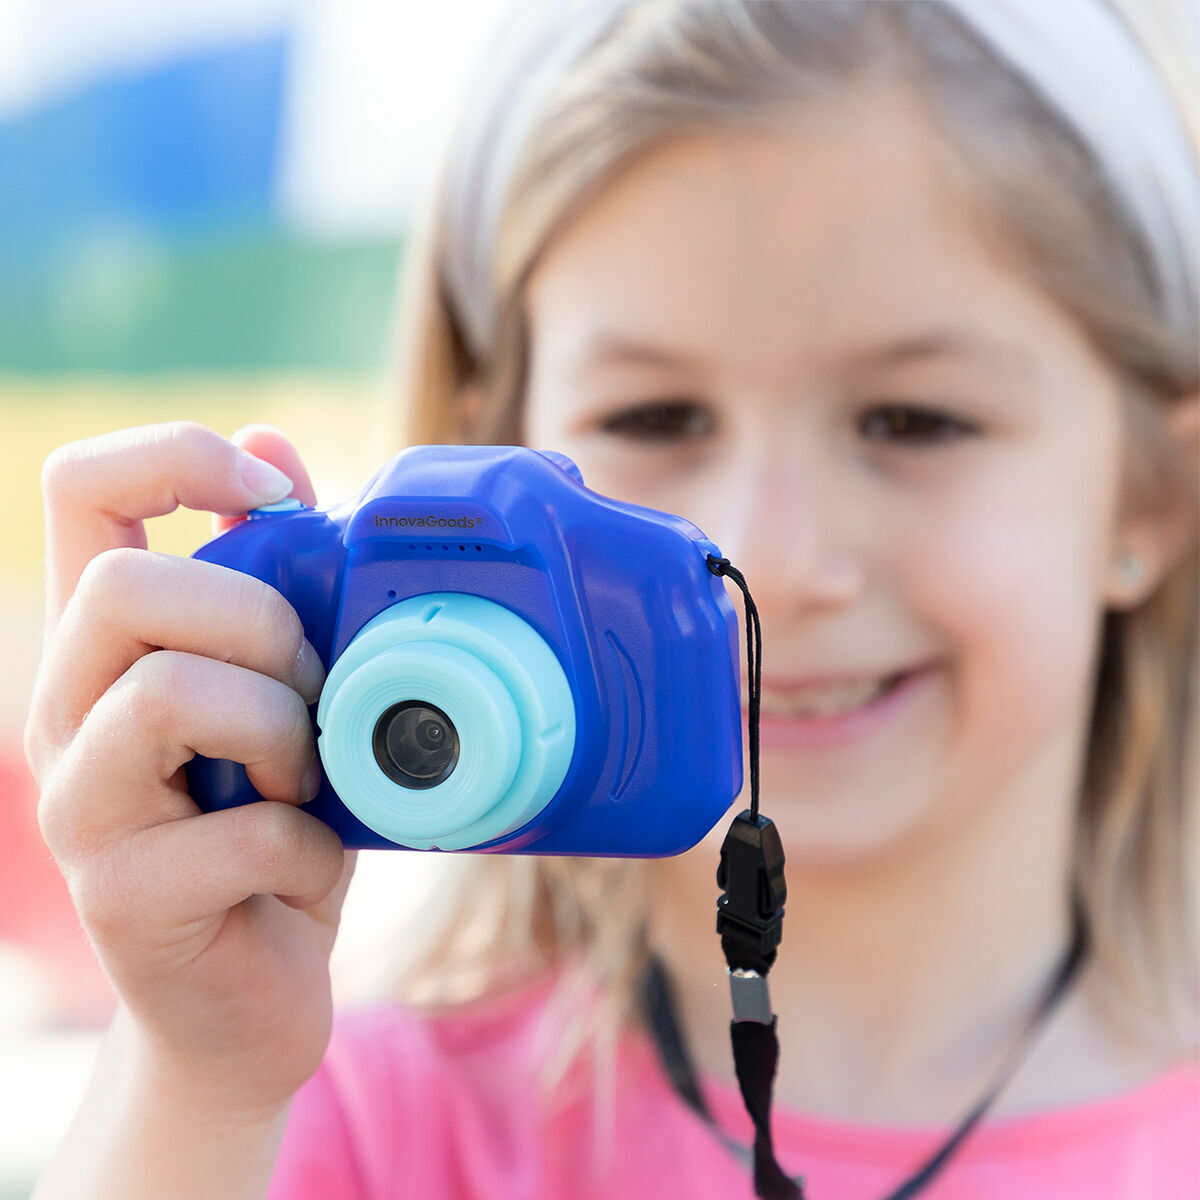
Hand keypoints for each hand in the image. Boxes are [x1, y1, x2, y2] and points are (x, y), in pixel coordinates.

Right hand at [25, 421, 355, 1114]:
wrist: (248, 997)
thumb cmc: (276, 829)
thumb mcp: (287, 693)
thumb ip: (277, 577)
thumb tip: (274, 441)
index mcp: (108, 644)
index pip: (81, 488)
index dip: (177, 458)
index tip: (273, 499)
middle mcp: (67, 712)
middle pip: (126, 588)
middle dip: (260, 625)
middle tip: (309, 695)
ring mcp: (81, 808)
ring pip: (169, 694)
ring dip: (283, 732)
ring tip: (307, 782)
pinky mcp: (124, 898)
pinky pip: (243, 830)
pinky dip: (309, 846)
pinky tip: (306, 867)